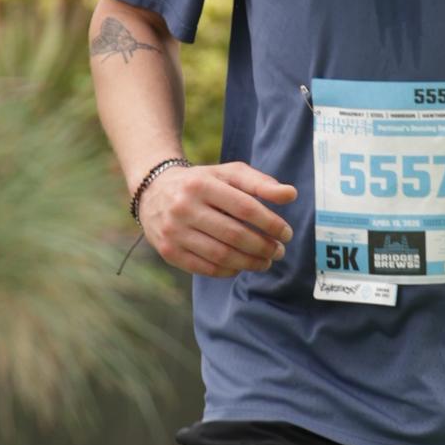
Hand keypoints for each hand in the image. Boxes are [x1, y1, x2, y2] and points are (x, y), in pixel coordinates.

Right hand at [140, 159, 296, 275]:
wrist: (154, 192)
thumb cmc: (202, 183)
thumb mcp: (228, 174)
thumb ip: (260, 183)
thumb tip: (291, 194)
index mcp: (201, 184)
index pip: (244, 207)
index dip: (270, 223)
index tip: (286, 233)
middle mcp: (183, 207)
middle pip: (234, 234)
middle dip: (263, 246)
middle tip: (279, 251)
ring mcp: (173, 231)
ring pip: (220, 255)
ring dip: (250, 262)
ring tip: (266, 262)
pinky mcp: (168, 251)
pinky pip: (205, 268)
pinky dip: (229, 270)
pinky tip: (241, 266)